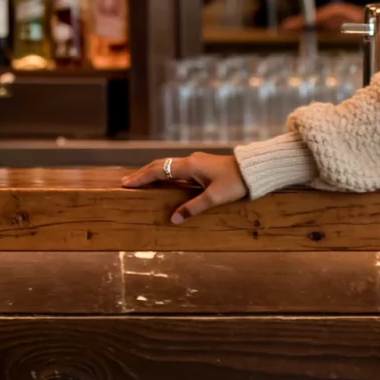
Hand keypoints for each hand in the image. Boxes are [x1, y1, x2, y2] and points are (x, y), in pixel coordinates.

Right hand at [119, 153, 248, 223]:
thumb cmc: (235, 183)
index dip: (141, 177)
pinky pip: (178, 168)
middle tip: (127, 182)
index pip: (159, 170)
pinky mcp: (203, 165)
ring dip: (154, 173)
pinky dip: (166, 173)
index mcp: (190, 166)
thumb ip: (193, 208)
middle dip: (143, 174)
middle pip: (161, 165)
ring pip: (169, 165)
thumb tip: (173, 219)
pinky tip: (165, 181)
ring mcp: (197, 161)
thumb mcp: (214, 198)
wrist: (253, 170)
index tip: (126, 183)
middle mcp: (190, 160)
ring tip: (141, 181)